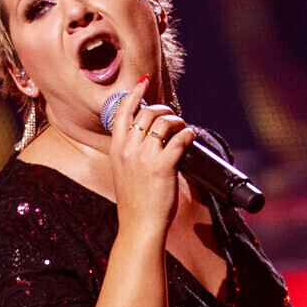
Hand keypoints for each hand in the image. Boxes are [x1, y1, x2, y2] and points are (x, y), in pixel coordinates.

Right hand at [103, 78, 192, 240]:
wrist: (139, 224)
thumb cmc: (134, 202)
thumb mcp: (122, 172)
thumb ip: (129, 152)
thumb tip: (149, 137)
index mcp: (116, 149)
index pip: (122, 112)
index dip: (134, 93)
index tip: (143, 81)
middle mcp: (128, 149)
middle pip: (147, 113)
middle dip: (163, 110)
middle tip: (173, 117)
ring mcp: (145, 156)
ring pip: (163, 122)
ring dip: (177, 121)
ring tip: (182, 128)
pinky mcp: (163, 166)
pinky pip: (179, 139)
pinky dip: (188, 134)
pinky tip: (190, 137)